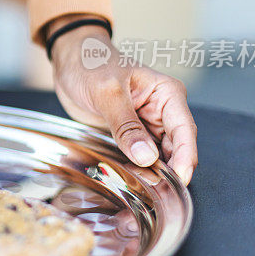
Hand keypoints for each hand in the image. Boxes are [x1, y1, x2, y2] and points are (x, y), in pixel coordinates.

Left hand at [48, 16, 197, 183]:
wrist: (68, 61)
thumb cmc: (90, 64)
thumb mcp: (107, 92)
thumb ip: (126, 124)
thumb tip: (146, 156)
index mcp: (166, 94)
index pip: (184, 131)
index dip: (185, 158)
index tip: (178, 179)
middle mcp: (161, 111)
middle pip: (175, 149)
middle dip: (167, 172)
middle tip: (155, 194)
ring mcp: (145, 125)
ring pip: (157, 158)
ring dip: (151, 176)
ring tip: (140, 193)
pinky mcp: (128, 135)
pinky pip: (138, 158)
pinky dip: (136, 171)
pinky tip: (128, 182)